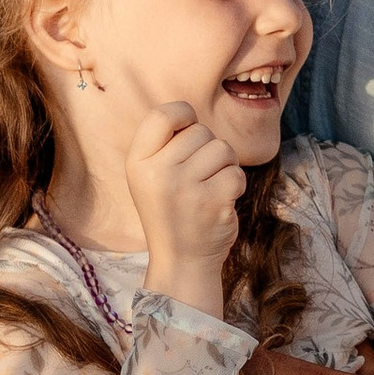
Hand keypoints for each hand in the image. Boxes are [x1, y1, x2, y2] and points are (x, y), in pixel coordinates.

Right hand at [124, 103, 243, 309]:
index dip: (183, 114)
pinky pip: (236, 173)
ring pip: (222, 149)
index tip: (187, 129)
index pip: (162, 115)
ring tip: (209, 187)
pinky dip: (235, 185)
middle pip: (199, 131)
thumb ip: (164, 145)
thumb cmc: (171, 210)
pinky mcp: (212, 201)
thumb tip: (190, 113)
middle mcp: (157, 173)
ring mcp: (185, 188)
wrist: (181, 261)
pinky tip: (220, 202)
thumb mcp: (150, 176)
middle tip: (198, 176)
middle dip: (207, 148)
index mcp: (137, 162)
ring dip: (224, 165)